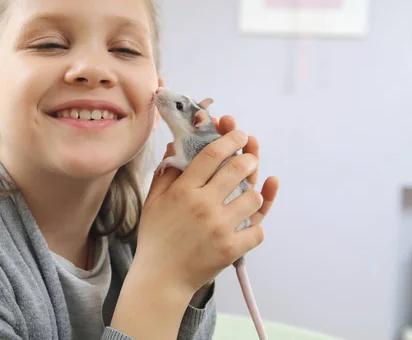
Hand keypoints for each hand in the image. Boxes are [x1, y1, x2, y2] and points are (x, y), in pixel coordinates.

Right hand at [110, 120, 277, 338]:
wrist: (161, 278)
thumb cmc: (156, 237)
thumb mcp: (153, 201)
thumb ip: (167, 172)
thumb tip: (178, 144)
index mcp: (183, 191)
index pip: (211, 155)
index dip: (229, 139)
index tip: (239, 133)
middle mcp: (203, 206)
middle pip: (238, 169)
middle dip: (249, 157)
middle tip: (249, 157)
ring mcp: (220, 227)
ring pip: (253, 197)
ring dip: (253, 192)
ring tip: (246, 193)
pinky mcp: (232, 249)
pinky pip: (258, 229)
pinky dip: (255, 225)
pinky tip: (250, 221)